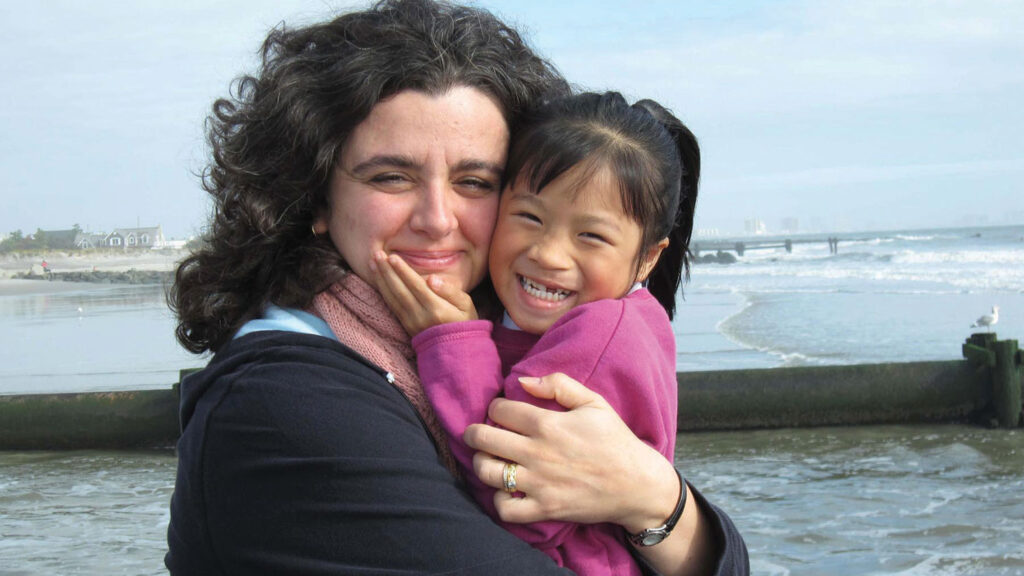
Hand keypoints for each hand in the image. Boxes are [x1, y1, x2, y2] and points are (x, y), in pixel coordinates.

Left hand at [369, 251, 477, 335]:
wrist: (456, 349)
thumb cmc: (464, 322)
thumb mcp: (466, 305)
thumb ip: (450, 291)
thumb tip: (432, 279)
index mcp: (437, 309)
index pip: (416, 286)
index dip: (403, 271)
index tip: (392, 257)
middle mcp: (420, 316)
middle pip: (400, 290)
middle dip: (387, 271)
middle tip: (377, 254)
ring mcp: (411, 322)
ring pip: (392, 298)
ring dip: (381, 279)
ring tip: (372, 263)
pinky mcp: (405, 325)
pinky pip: (391, 306)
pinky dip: (383, 291)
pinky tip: (378, 280)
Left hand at [463, 373, 678, 533]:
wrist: (637, 484)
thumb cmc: (615, 440)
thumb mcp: (593, 402)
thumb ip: (558, 384)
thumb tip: (523, 381)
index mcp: (548, 424)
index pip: (499, 410)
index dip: (494, 408)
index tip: (501, 412)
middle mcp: (538, 453)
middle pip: (483, 438)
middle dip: (474, 432)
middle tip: (477, 433)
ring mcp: (539, 484)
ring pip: (487, 472)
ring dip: (481, 463)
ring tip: (489, 458)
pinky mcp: (544, 509)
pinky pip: (504, 509)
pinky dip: (499, 500)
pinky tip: (506, 490)